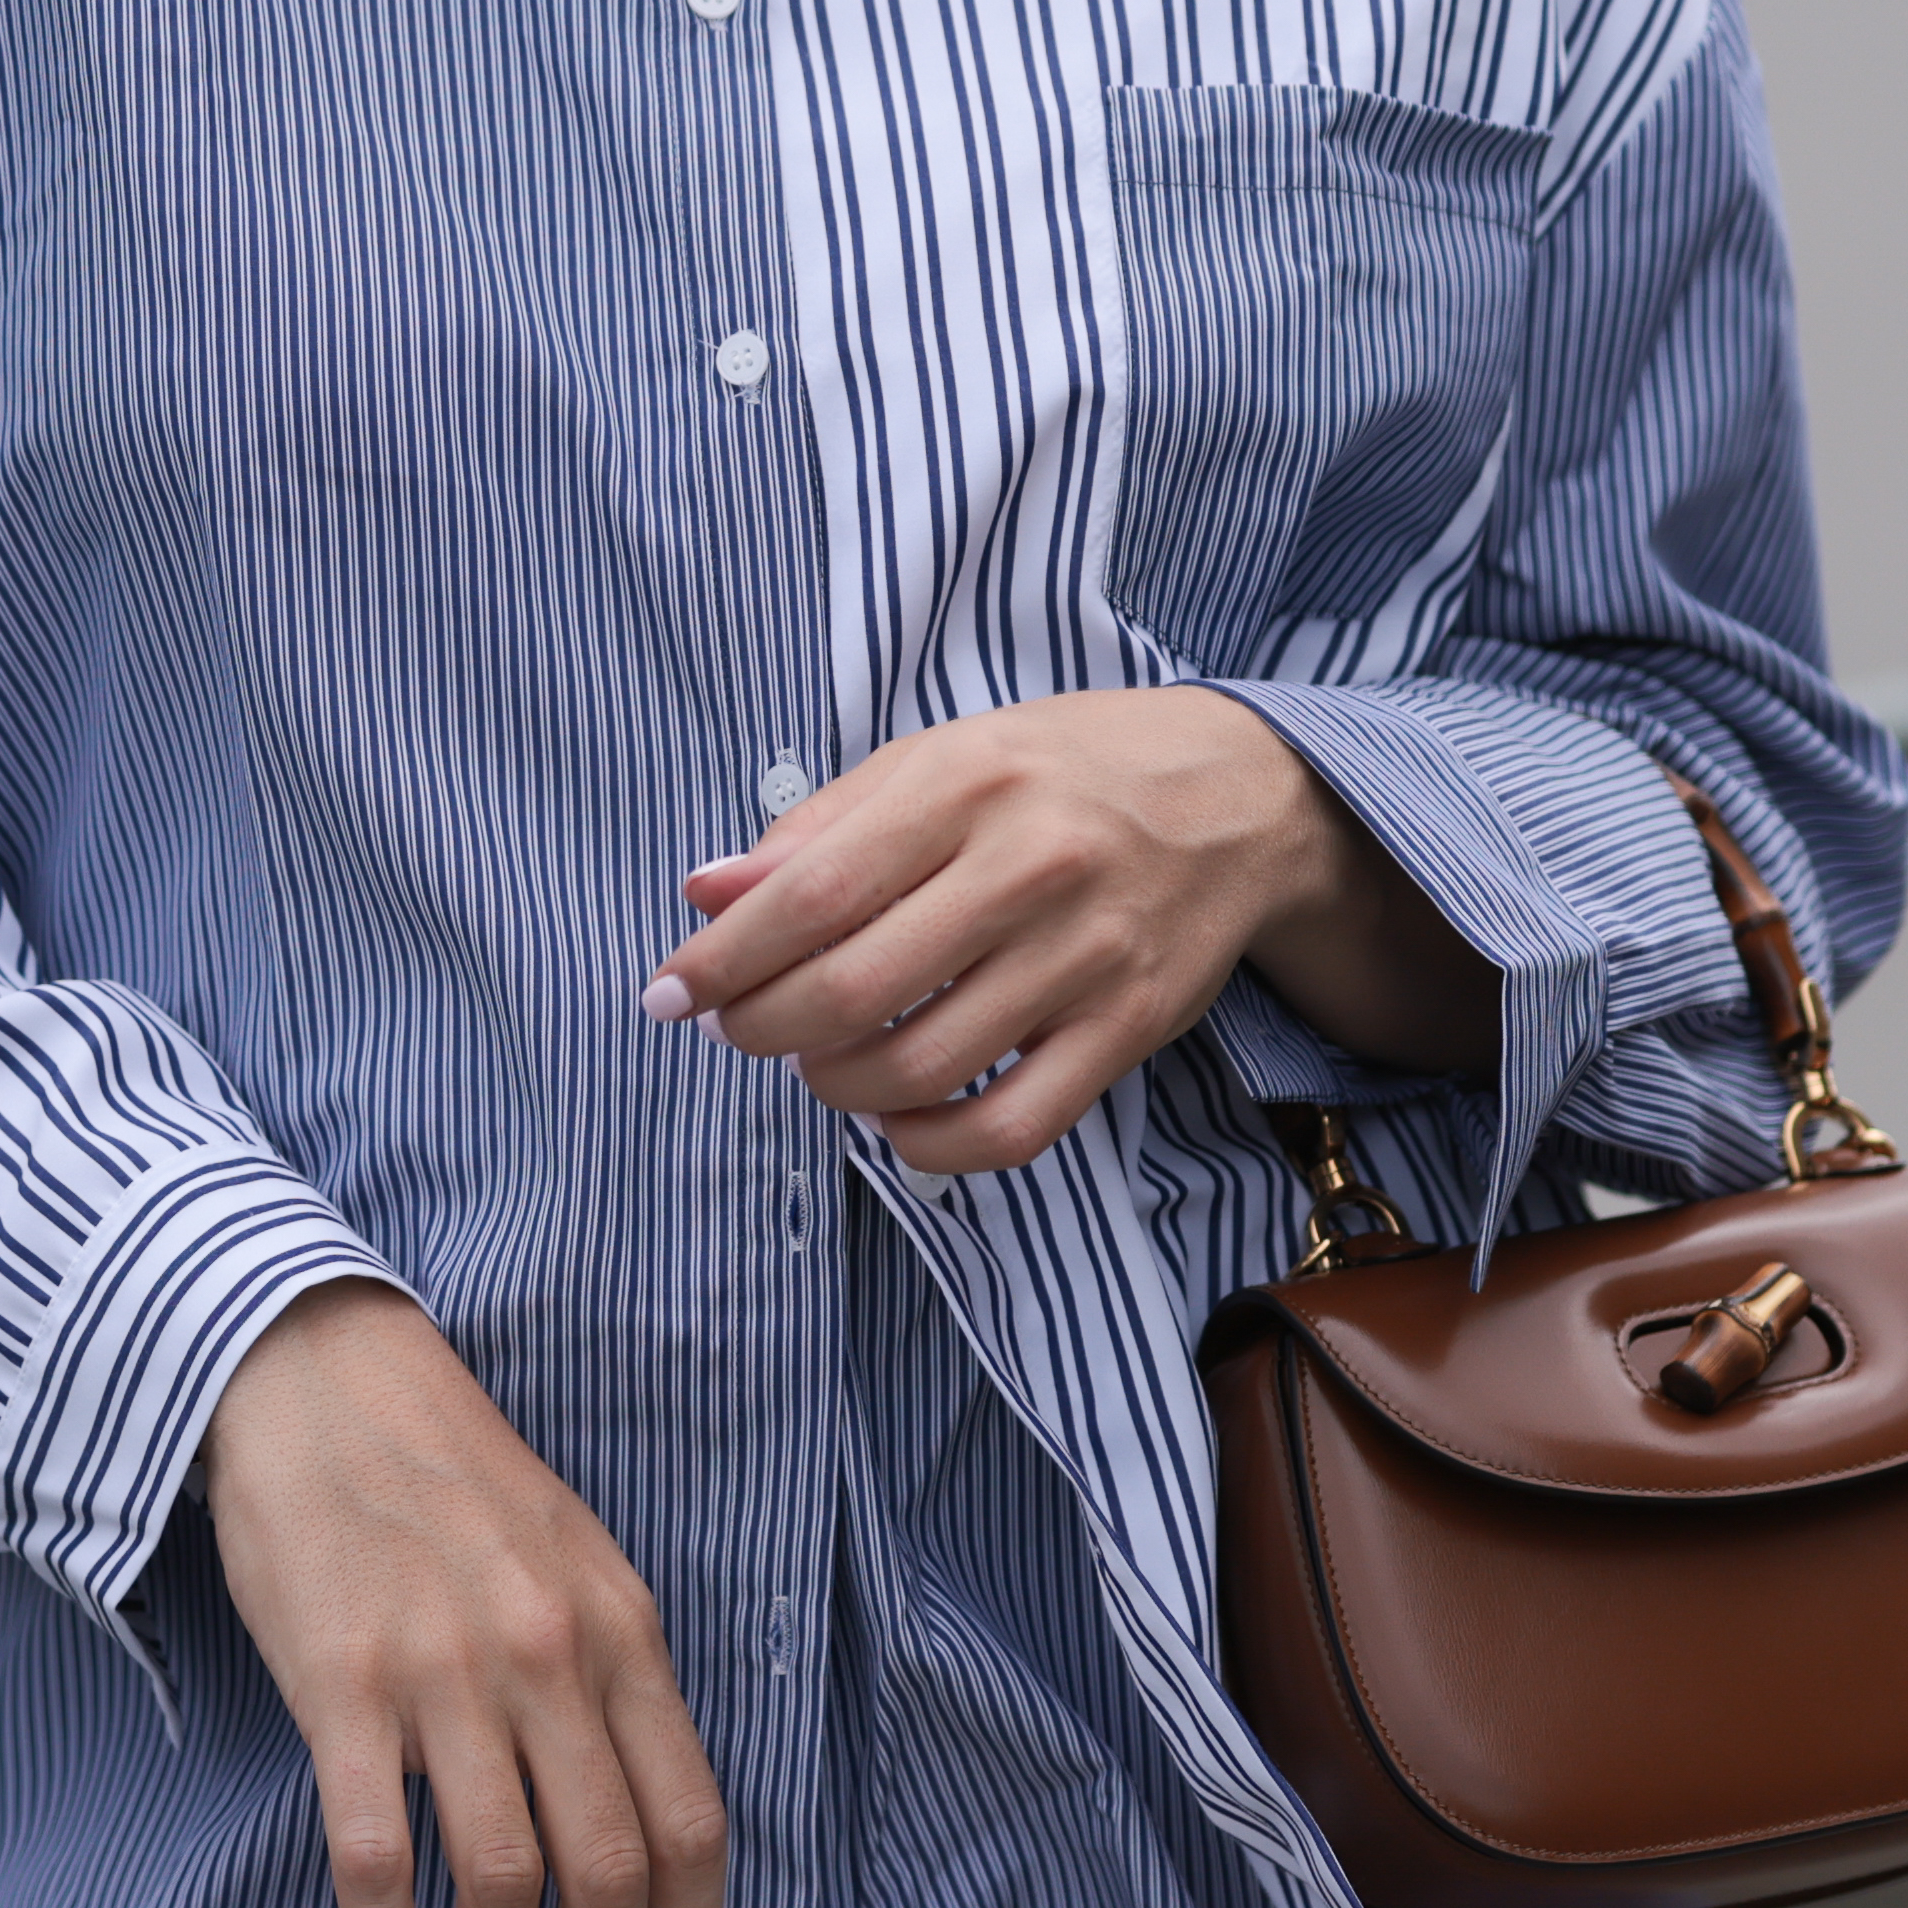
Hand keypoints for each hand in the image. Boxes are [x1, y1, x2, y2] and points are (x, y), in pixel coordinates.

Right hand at [194, 1286, 732, 1907]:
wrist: (316, 1380)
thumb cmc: (452, 1481)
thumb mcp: (577, 1559)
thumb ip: (616, 1678)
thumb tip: (644, 1824)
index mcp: (621, 1631)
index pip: (690, 1819)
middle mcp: (549, 1659)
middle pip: (608, 1868)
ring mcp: (443, 1675)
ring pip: (499, 1878)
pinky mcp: (340, 1689)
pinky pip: (372, 1856)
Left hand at [641, 690, 1490, 1174]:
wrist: (1237, 795)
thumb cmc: (1059, 774)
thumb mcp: (937, 760)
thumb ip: (818, 828)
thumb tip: (704, 893)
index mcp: (969, 784)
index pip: (813, 892)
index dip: (724, 959)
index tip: (669, 993)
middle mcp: (1031, 867)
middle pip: (853, 991)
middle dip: (763, 1029)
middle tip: (736, 1030)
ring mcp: (1087, 956)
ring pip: (922, 1069)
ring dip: (836, 1085)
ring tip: (819, 1061)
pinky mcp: (1128, 1030)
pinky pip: (1009, 1129)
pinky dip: (926, 1147)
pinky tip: (893, 1119)